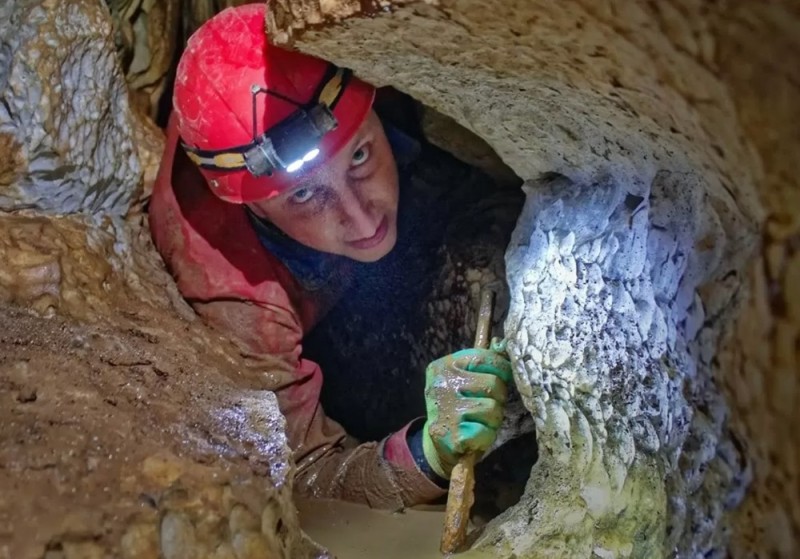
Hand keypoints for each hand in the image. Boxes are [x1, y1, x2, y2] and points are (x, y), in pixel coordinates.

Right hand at [421, 344, 511, 479]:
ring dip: (493, 419)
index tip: (501, 379)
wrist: (438, 444)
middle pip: (494, 384)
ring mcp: (446, 408)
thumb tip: (503, 343)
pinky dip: (485, 436)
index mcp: (444, 366)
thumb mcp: (465, 379)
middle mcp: (442, 384)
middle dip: (498, 398)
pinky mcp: (452, 433)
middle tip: (485, 407)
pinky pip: (487, 430)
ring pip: (493, 408)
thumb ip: (483, 362)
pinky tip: (473, 436)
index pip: (483, 358)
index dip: (501, 369)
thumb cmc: (459, 407)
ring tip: (478, 422)